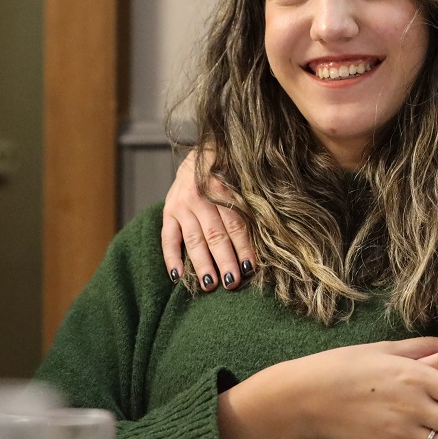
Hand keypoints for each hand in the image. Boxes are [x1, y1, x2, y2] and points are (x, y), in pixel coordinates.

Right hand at [161, 148, 253, 289]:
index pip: (236, 223)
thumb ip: (249, 201)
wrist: (200, 153)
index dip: (243, 246)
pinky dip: (171, 258)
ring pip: (193, 240)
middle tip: (232, 282)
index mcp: (222, 188)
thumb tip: (269, 231)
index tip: (250, 267)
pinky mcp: (167, 211)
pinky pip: (168, 238)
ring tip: (209, 285)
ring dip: (201, 264)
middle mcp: (200, 197)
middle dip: (225, 260)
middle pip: (215, 235)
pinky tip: (177, 277)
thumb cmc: (230, 170)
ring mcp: (181, 205)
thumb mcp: (241, 177)